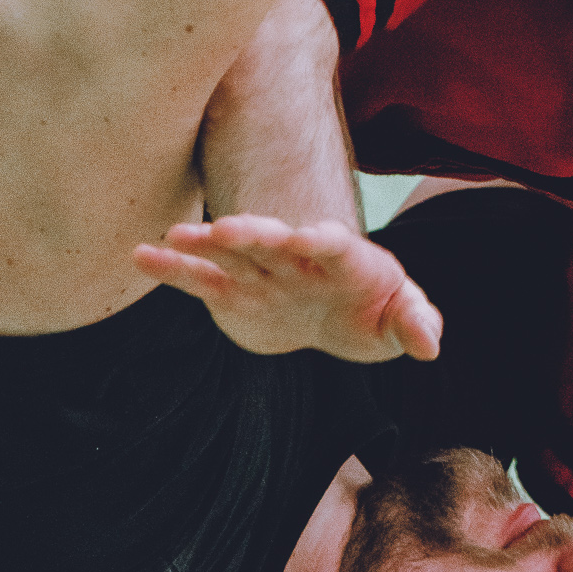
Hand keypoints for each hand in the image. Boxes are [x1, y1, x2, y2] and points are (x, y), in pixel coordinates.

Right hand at [132, 214, 442, 361]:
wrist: (335, 317)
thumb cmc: (374, 312)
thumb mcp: (401, 319)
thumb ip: (416, 324)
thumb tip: (431, 344)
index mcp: (346, 260)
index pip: (334, 246)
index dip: (322, 241)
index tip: (307, 238)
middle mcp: (298, 260)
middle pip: (276, 243)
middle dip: (255, 235)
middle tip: (230, 227)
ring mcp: (262, 274)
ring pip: (232, 255)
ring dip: (207, 244)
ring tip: (175, 235)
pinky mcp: (233, 294)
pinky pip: (200, 281)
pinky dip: (173, 270)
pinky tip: (141, 256)